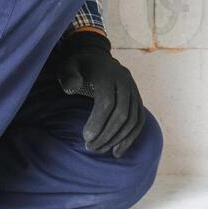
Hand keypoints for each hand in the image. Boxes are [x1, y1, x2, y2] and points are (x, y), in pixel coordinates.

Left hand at [55, 32, 145, 156]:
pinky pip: (139, 120)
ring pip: (132, 119)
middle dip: (107, 134)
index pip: (107, 102)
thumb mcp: (68, 67)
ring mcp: (134, 89)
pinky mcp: (137, 98)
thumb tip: (72, 88)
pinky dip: (130, 137)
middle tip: (90, 147)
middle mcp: (125, 81)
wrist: (97, 57)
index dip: (98, 122)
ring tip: (100, 149)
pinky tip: (117, 151)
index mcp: (108, 74)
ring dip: (117, 139)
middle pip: (121, 113)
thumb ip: (68, 76)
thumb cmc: (79, 66)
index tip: (85, 138)